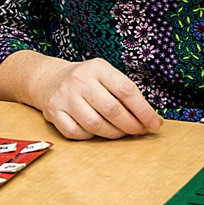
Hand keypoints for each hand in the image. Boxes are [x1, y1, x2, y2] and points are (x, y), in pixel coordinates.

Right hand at [37, 58, 161, 138]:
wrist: (48, 79)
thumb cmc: (86, 80)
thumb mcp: (104, 75)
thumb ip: (124, 92)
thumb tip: (151, 118)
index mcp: (98, 68)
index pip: (126, 90)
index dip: (144, 110)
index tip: (155, 123)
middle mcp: (79, 80)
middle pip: (111, 109)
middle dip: (131, 125)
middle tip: (140, 131)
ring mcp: (64, 97)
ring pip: (94, 124)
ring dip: (113, 133)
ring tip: (121, 133)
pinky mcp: (53, 112)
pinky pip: (76, 133)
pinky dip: (90, 136)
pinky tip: (96, 132)